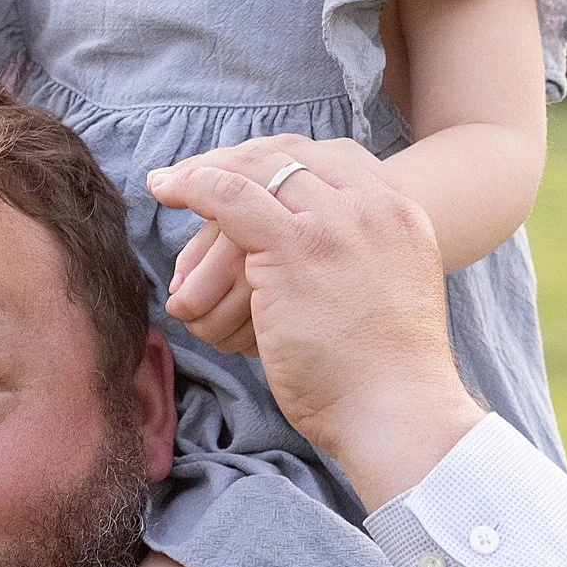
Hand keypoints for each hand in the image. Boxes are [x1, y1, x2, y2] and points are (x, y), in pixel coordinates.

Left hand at [146, 146, 482, 509]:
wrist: (398, 410)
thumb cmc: (386, 377)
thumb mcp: (388, 297)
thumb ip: (358, 266)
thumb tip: (313, 272)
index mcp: (401, 212)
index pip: (331, 157)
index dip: (279, 159)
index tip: (243, 171)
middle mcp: (371, 205)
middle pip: (291, 155)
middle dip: (237, 158)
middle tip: (196, 172)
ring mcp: (333, 222)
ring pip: (256, 170)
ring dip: (205, 170)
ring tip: (169, 183)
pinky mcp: (294, 247)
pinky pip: (228, 196)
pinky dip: (191, 186)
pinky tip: (165, 191)